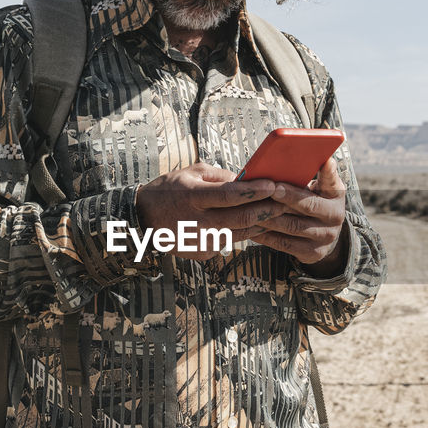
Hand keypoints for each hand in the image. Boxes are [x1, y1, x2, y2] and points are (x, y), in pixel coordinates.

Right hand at [134, 162, 282, 259]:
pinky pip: (229, 241)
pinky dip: (243, 232)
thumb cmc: (168, 191)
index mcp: (193, 198)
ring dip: (261, 223)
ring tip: (276, 213)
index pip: (230, 195)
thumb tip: (246, 179)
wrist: (143, 220)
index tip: (273, 184)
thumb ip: (219, 176)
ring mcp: (201, 241)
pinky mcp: (203, 253)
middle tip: (285, 202)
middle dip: (267, 210)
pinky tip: (253, 224)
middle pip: (241, 218)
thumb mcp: (189, 173)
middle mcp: (198, 222)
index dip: (254, 191)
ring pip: (241, 233)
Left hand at [250, 158, 348, 274]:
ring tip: (253, 208)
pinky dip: (267, 235)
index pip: (330, 182)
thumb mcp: (324, 186)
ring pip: (292, 226)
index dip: (322, 173)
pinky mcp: (312, 253)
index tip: (305, 169)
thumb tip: (313, 156)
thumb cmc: (318, 201)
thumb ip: (318, 173)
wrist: (326, 234)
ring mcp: (324, 237)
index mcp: (336, 195)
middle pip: (307, 206)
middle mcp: (335, 217)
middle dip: (285, 198)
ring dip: (271, 217)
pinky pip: (285, 244)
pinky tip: (252, 227)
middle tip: (267, 190)